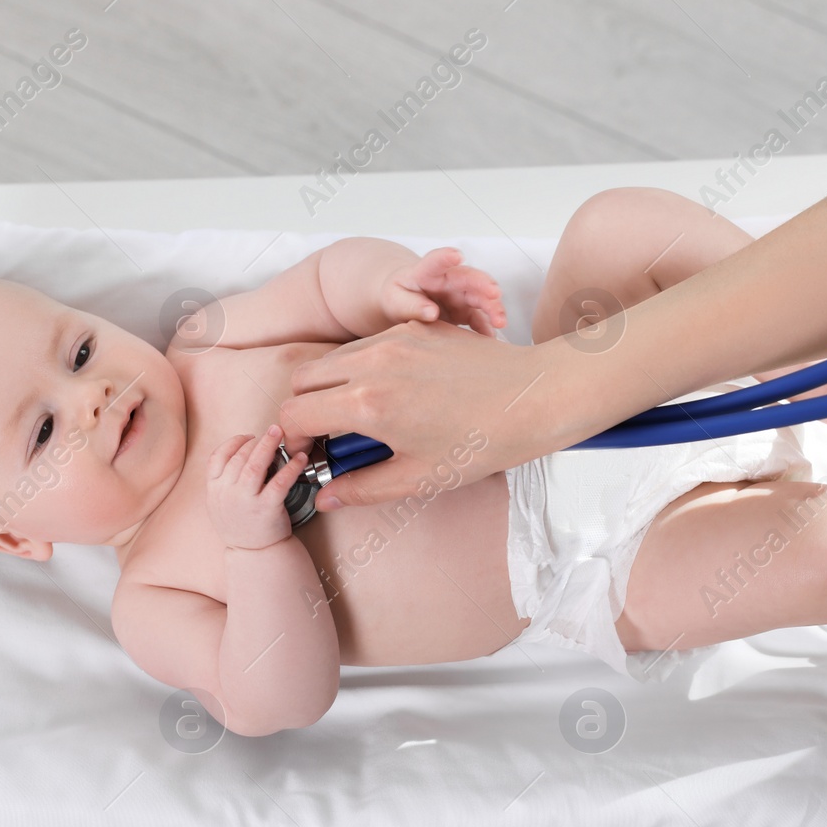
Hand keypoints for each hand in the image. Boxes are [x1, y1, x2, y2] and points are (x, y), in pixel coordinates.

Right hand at [207, 424, 309, 549]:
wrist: (255, 554)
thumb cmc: (243, 525)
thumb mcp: (221, 503)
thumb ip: (225, 479)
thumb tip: (244, 449)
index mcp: (213, 490)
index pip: (217, 457)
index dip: (234, 443)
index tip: (248, 437)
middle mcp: (225, 494)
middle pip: (239, 457)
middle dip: (257, 440)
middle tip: (273, 430)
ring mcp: (244, 501)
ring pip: (254, 465)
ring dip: (269, 445)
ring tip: (281, 434)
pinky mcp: (266, 509)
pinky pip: (279, 481)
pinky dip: (291, 467)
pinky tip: (300, 459)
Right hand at [280, 319, 552, 510]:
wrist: (534, 398)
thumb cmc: (483, 440)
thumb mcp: (419, 477)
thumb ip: (362, 488)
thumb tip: (326, 497)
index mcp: (367, 403)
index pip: (294, 414)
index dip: (292, 440)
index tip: (309, 455)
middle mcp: (373, 362)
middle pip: (303, 378)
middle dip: (305, 408)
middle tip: (330, 436)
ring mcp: (394, 339)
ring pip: (335, 358)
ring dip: (333, 386)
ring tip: (364, 417)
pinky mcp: (415, 329)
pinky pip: (369, 345)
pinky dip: (365, 368)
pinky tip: (397, 394)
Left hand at [381, 247, 506, 337]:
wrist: (406, 303)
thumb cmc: (399, 296)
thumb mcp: (396, 300)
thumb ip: (411, 305)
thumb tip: (432, 313)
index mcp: (426, 272)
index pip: (436, 261)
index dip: (446, 257)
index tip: (457, 256)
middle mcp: (448, 280)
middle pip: (468, 278)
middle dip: (483, 284)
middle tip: (494, 293)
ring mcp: (460, 295)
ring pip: (481, 297)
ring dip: (493, 307)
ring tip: (500, 321)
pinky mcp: (466, 311)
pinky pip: (479, 318)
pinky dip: (487, 327)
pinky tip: (492, 337)